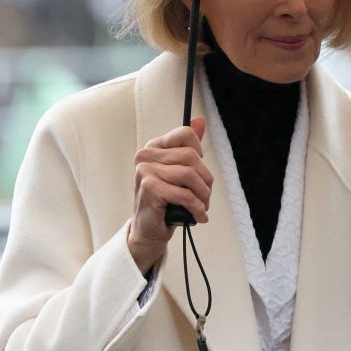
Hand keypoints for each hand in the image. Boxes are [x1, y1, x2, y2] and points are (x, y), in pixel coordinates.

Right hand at [127, 117, 212, 272]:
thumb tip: (200, 120)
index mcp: (153, 147)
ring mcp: (145, 171)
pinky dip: (196, 208)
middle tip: (205, 196)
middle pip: (191, 156)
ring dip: (202, 195)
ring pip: (190, 175)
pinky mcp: (149, 188)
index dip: (199, 154)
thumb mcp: (178, 172)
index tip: (198, 173)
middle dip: (205, 179)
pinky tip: (198, 216)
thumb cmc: (165, 200)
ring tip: (202, 207)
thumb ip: (188, 147)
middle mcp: (146, 156)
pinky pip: (184, 194)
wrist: (148, 230)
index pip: (186, 134)